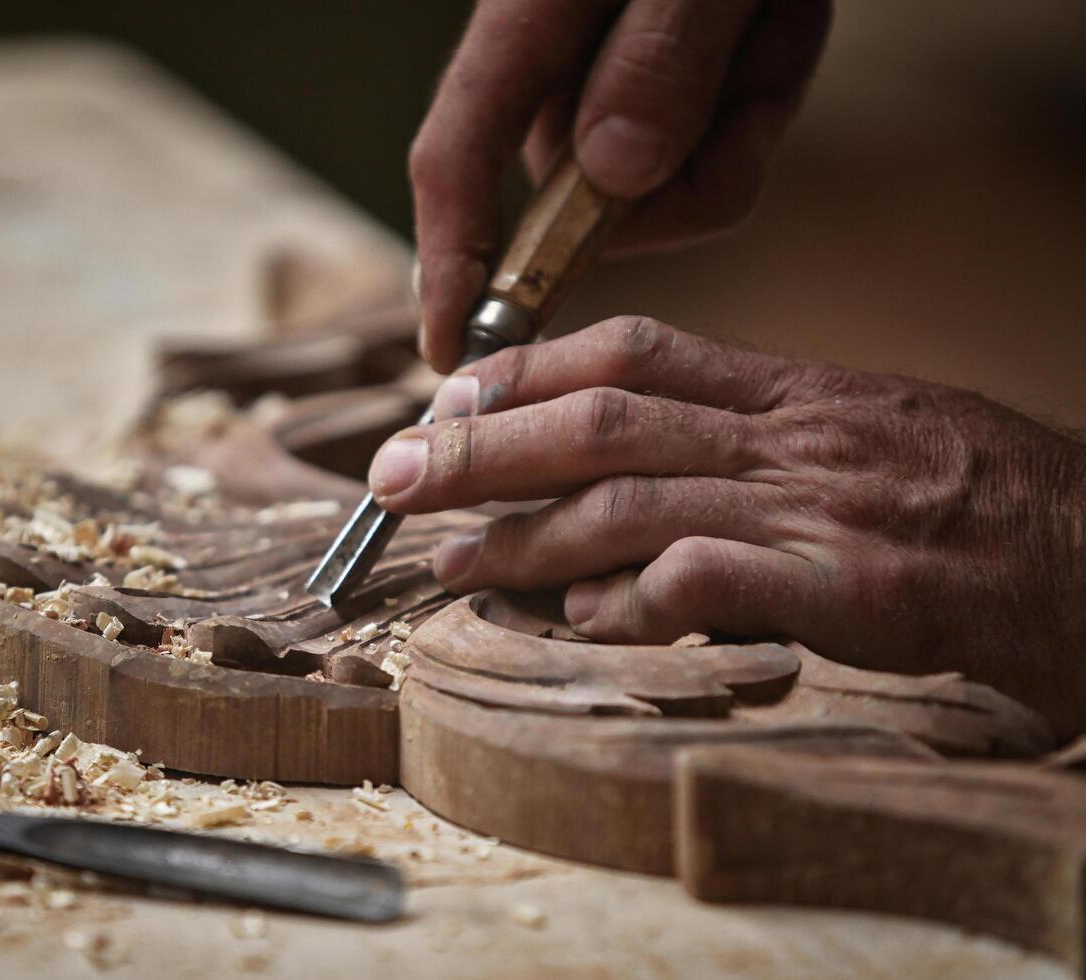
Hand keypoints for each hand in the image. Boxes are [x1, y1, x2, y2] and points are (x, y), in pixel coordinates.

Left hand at [370, 316, 1085, 739]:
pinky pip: (710, 579)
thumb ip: (743, 450)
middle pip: (602, 420)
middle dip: (481, 447)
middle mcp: (794, 436)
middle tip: (394, 479)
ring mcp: (823, 510)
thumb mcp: (861, 441)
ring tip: (448, 566)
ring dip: (520, 533)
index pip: (628, 350)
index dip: (521, 371)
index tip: (443, 397)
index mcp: (792, 391)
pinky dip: (629, 599)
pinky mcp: (856, 591)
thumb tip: (616, 504)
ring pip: (631, 499)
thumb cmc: (979, 506)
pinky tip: (581, 619)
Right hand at [411, 0, 831, 371]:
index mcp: (526, 21)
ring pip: (658, 180)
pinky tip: (782, 18)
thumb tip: (613, 179)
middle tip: (755, 68)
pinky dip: (761, 93)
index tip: (454, 353)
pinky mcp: (663, 75)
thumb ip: (663, 55)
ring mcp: (610, 71)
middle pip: (579, 193)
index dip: (450, 267)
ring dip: (739, 120)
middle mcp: (555, 61)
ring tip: (775, 14)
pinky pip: (710, 141)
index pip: (456, 166)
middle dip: (681, 176)